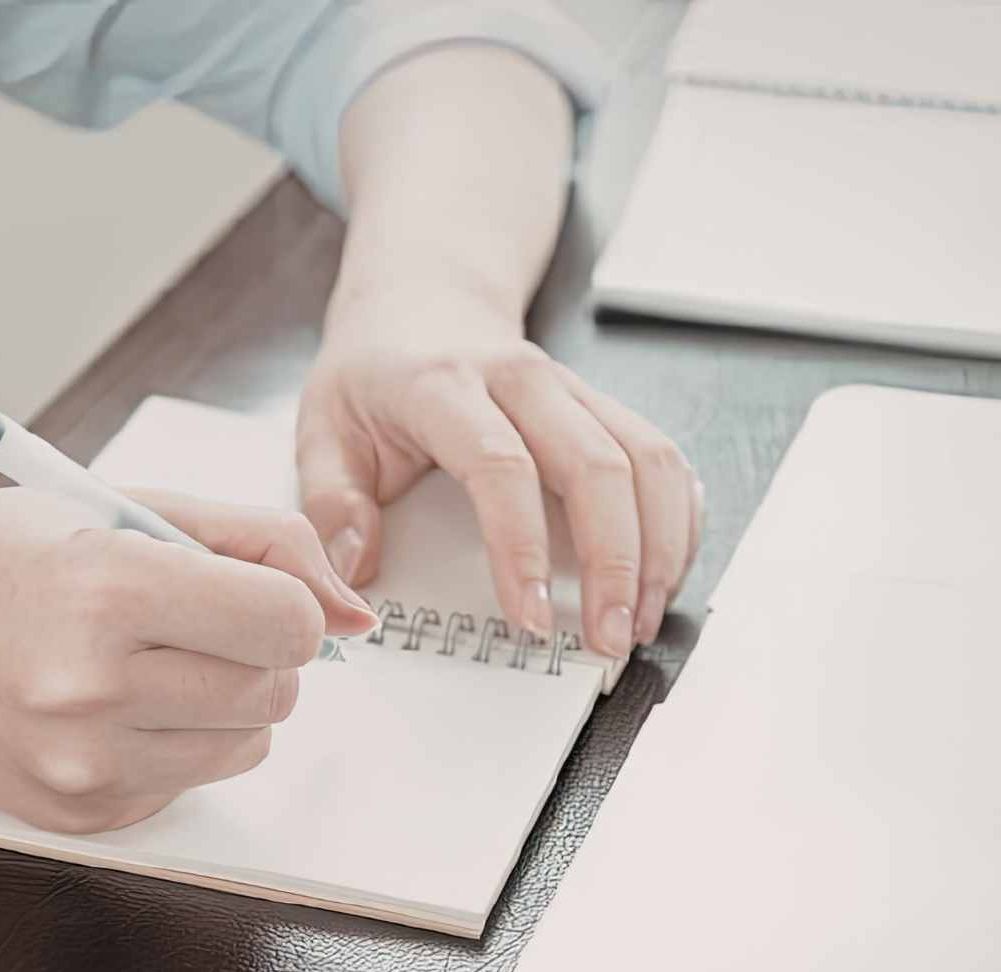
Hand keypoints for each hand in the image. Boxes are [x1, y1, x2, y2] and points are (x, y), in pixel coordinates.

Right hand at [0, 487, 377, 833]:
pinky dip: (177, 742)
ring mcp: (82, 765)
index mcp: (104, 590)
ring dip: (228, 699)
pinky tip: (110, 703)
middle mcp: (92, 688)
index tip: (251, 590)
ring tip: (149, 658)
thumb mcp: (115, 506)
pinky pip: (192, 781)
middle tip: (195, 619)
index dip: (286, 601)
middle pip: (278, 689)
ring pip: (249, 742)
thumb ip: (253, 540)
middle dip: (262, 650)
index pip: (287, 621)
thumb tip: (356, 611)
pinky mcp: (79, 816)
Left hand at [297, 281, 701, 655]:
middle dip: (614, 562)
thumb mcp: (323, 430)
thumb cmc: (375, 376)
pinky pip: (663, 459)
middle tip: (609, 638)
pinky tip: (663, 573)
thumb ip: (331, 505)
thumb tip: (350, 579)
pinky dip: (677, 520)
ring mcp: (574, 390)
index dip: (521, 548)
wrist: (420, 305)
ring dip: (658, 547)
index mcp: (446, 386)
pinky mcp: (605, 408)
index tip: (529, 617)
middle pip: (597, 465)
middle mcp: (524, 380)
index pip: (501, 466)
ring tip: (640, 620)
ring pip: (646, 459)